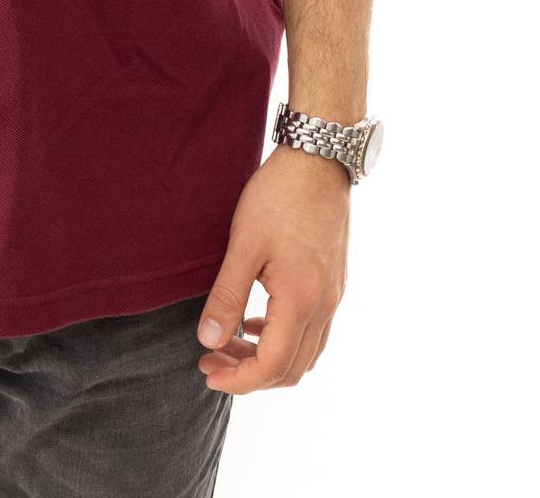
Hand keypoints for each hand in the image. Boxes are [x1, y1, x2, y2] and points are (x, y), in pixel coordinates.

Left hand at [194, 145, 349, 391]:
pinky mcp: (333, 283)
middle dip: (249, 374)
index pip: (272, 367)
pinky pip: (313, 331)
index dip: (238, 380)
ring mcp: (333, 296)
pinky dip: (284, 339)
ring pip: (305, 354)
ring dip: (268, 359)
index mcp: (301, 300)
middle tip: (211, 359)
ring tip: (229, 342)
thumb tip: (208, 341)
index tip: (206, 373)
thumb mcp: (244, 244)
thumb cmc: (279, 196)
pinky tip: (256, 320)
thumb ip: (226, 295)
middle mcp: (324, 306)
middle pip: (291, 369)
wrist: (318, 160)